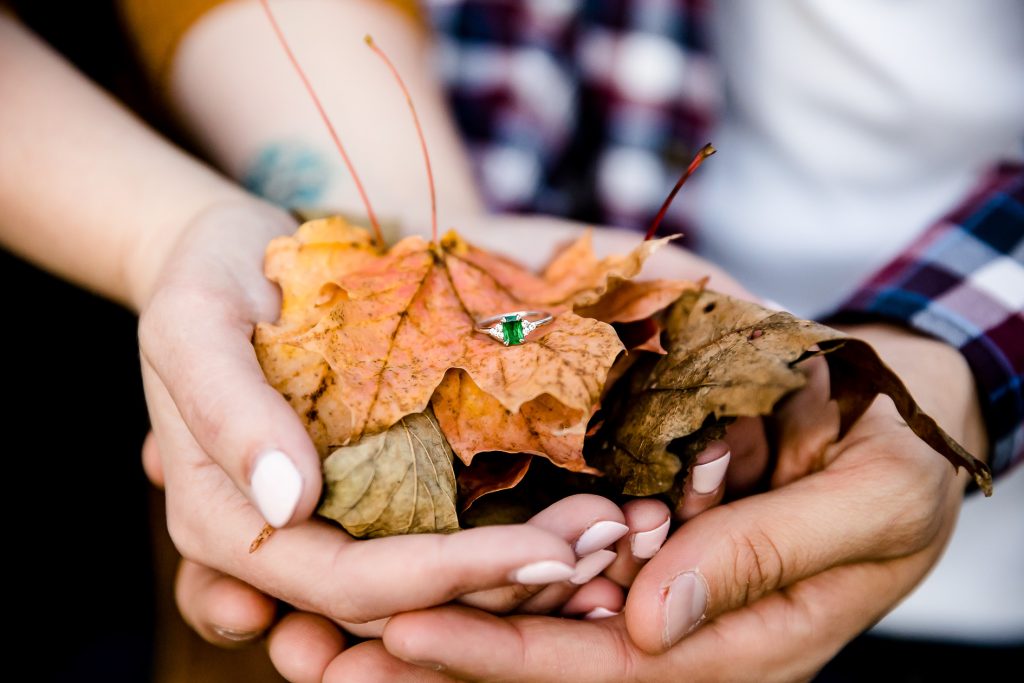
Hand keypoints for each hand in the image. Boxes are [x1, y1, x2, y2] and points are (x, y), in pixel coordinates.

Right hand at [139, 206, 748, 679]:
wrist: (237, 255)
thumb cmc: (211, 280)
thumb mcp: (194, 324)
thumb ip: (226, 411)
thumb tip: (290, 503)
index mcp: (233, 524)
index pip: (348, 582)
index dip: (449, 580)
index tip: (552, 556)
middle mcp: (288, 544)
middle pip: (406, 604)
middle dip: (509, 584)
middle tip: (609, 544)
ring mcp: (335, 525)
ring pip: (433, 592)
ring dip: (523, 580)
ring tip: (611, 542)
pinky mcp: (373, 496)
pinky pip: (441, 543)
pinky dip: (508, 549)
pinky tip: (574, 530)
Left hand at [371, 325, 985, 680]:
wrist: (900, 415)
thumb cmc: (900, 459)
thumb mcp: (865, 508)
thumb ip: (764, 560)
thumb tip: (648, 622)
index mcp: (738, 644)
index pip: (602, 669)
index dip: (501, 655)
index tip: (400, 632)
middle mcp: (679, 626)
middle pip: (542, 655)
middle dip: (432, 655)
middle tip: (316, 647)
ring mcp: (652, 583)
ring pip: (532, 612)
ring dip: (432, 612)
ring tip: (322, 614)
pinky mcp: (637, 534)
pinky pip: (548, 558)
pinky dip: (476, 559)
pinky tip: (402, 549)